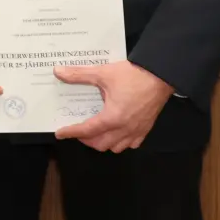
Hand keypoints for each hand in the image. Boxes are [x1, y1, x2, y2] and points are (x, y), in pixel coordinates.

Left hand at [54, 61, 174, 151]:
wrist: (161, 75)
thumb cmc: (132, 75)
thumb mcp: (103, 73)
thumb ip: (79, 74)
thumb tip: (58, 71)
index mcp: (112, 117)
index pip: (87, 130)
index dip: (72, 132)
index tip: (60, 133)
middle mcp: (124, 129)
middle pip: (100, 144)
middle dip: (85, 139)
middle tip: (77, 130)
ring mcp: (137, 131)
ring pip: (116, 147)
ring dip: (102, 143)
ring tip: (95, 132)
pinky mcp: (147, 129)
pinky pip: (132, 144)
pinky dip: (121, 142)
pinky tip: (116, 133)